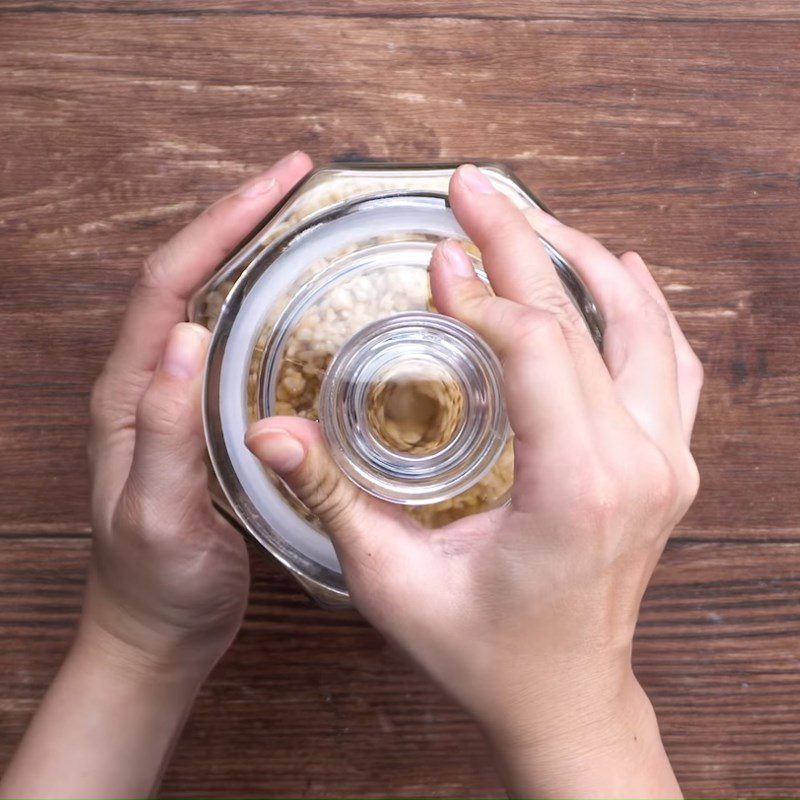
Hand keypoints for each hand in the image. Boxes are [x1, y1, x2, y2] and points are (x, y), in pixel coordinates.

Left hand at [83, 150, 313, 674]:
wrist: (157, 630)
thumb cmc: (153, 583)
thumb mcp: (157, 515)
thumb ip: (164, 432)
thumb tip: (188, 338)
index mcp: (131, 394)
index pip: (170, 283)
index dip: (221, 223)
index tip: (277, 182)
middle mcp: (150, 383)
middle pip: (189, 274)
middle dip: (239, 216)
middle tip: (296, 180)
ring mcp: (179, 399)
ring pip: (212, 301)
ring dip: (251, 250)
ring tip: (301, 219)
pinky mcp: (207, 419)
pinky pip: (234, 344)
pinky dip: (264, 304)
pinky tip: (297, 302)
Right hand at [245, 164, 701, 796]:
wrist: (565, 697)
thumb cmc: (486, 652)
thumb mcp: (393, 581)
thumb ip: (331, 497)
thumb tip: (266, 432)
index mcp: (573, 491)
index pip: (537, 346)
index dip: (482, 291)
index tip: (437, 262)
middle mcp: (636, 467)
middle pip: (585, 317)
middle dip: (523, 241)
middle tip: (475, 188)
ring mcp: (665, 463)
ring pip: (645, 325)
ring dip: (585, 260)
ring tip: (531, 217)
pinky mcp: (669, 465)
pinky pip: (671, 361)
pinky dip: (643, 306)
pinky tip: (615, 271)